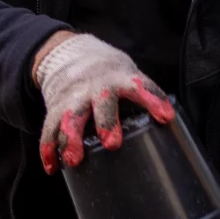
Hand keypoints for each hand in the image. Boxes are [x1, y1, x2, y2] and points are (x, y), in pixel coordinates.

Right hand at [33, 31, 176, 170]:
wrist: (67, 52)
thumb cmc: (108, 71)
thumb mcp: (128, 74)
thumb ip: (144, 97)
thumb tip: (171, 128)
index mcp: (121, 78)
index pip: (141, 86)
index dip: (153, 100)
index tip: (166, 116)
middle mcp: (97, 87)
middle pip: (102, 103)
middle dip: (106, 123)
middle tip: (111, 144)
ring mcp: (74, 97)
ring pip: (70, 118)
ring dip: (70, 139)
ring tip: (74, 161)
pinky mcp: (55, 108)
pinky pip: (49, 129)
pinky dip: (48, 149)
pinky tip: (52, 167)